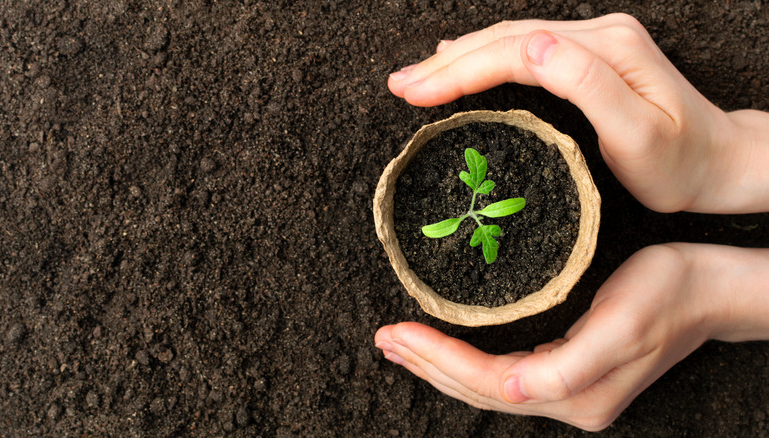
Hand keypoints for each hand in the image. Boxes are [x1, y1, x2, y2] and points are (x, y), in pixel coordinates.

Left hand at [375, 244, 768, 429]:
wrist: (708, 286)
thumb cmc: (666, 292)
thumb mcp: (620, 325)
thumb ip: (566, 368)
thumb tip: (511, 389)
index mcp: (575, 394)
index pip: (487, 383)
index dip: (438, 359)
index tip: (398, 331)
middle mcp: (567, 401)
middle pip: (478, 389)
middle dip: (427, 364)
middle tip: (384, 337)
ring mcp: (568, 391)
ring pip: (485, 385)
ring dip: (439, 365)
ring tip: (401, 344)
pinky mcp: (568, 373)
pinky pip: (501, 374)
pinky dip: (464, 361)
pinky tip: (445, 349)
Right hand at [388, 14, 768, 213]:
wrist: (719, 161)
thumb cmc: (679, 163)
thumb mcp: (637, 134)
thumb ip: (586, 84)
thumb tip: (529, 46)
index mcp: (604, 50)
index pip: (514, 50)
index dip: (459, 69)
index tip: (415, 92)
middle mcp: (597, 35)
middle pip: (505, 39)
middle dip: (446, 62)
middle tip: (399, 85)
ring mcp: (594, 42)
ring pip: (510, 41)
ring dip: (459, 58)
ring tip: (417, 77)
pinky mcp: (591, 57)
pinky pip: (525, 50)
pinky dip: (485, 58)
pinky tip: (463, 62)